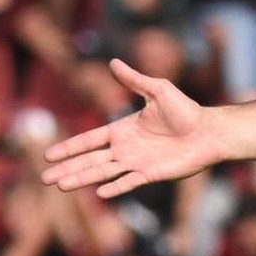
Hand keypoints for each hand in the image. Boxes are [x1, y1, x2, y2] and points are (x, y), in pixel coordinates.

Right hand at [41, 59, 222, 198]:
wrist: (210, 130)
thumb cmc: (187, 110)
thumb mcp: (158, 90)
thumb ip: (134, 80)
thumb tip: (113, 61)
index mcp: (123, 129)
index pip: (90, 140)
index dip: (70, 147)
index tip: (48, 155)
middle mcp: (126, 148)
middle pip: (90, 160)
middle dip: (68, 168)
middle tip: (44, 178)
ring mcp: (137, 162)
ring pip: (103, 173)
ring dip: (82, 179)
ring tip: (60, 186)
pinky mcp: (151, 174)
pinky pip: (129, 182)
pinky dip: (115, 187)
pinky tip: (98, 194)